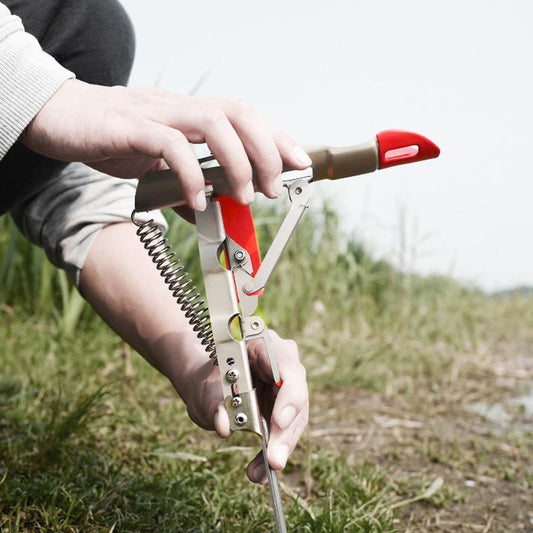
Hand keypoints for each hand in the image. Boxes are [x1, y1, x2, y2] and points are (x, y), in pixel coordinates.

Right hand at [21, 79, 311, 209]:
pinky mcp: (132, 127)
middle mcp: (182, 109)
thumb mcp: (157, 166)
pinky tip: (197, 200)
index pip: (247, 118)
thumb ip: (184, 187)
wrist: (61, 118)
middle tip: (274, 189)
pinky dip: (191, 174)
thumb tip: (207, 213)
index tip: (300, 164)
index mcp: (193, 116)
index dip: (278, 139)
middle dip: (267, 151)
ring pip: (214, 123)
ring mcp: (159, 114)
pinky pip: (171, 146)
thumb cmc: (114, 139)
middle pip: (241, 115)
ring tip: (244, 196)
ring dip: (238, 162)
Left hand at [182, 330, 307, 483]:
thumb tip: (224, 426)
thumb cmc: (206, 382)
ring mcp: (286, 385)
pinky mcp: (285, 406)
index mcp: (262, 343)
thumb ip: (213, 403)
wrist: (206, 386)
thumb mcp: (202, 390)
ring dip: (280, 446)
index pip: (286, 365)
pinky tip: (261, 471)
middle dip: (285, 431)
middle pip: (295, 394)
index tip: (279, 420)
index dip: (288, 393)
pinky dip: (274, 450)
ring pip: (294, 416)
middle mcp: (281, 362)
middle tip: (274, 461)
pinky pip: (286, 429)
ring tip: (259, 473)